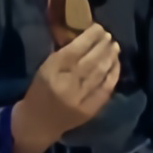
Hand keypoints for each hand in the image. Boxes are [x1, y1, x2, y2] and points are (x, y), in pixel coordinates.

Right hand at [14, 21, 122, 149]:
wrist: (37, 124)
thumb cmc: (39, 91)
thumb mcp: (45, 68)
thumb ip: (64, 55)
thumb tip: (87, 38)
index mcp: (52, 70)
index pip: (75, 49)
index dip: (90, 37)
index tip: (99, 27)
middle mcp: (67, 83)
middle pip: (91, 60)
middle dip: (103, 45)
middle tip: (109, 36)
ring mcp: (80, 98)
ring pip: (100, 73)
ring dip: (110, 58)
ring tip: (115, 47)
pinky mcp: (89, 110)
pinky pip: (105, 89)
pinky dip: (113, 75)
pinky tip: (116, 65)